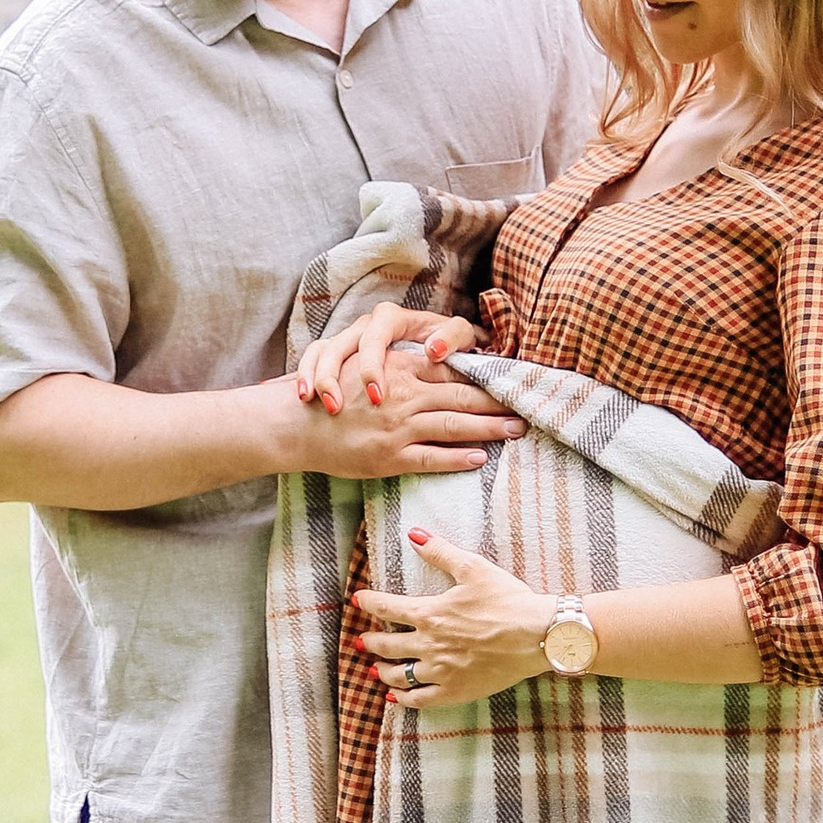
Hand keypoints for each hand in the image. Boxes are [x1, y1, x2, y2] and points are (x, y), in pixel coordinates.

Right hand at [279, 332, 519, 484]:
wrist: (294, 424)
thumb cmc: (326, 393)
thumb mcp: (363, 365)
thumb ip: (398, 365)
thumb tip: (431, 364)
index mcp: (398, 368)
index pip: (452, 369)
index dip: (483, 374)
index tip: (508, 379)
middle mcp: (403, 396)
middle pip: (463, 396)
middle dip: (498, 402)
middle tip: (527, 407)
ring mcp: (398, 428)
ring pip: (456, 426)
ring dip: (490, 428)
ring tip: (515, 430)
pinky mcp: (389, 457)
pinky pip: (432, 458)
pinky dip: (459, 458)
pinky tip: (479, 458)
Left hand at [297, 302, 483, 413]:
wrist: (449, 364)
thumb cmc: (394, 381)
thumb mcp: (359, 386)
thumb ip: (325, 385)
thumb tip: (264, 390)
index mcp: (350, 341)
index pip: (319, 351)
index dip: (308, 373)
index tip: (303, 399)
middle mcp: (371, 326)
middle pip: (341, 344)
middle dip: (334, 374)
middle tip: (333, 406)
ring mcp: (403, 322)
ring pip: (377, 333)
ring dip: (373, 363)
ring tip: (375, 393)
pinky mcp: (442, 325)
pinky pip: (443, 329)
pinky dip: (440, 340)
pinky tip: (433, 355)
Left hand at [352, 523, 555, 708]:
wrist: (537, 635)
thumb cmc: (507, 600)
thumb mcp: (473, 568)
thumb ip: (440, 552)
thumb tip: (414, 535)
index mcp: (430, 614)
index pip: (387, 608)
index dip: (368, 603)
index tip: (358, 600)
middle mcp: (429, 644)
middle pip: (387, 646)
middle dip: (370, 642)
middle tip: (361, 641)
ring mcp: (441, 671)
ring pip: (399, 675)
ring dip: (382, 672)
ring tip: (374, 670)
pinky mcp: (456, 690)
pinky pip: (421, 699)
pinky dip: (403, 699)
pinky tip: (396, 697)